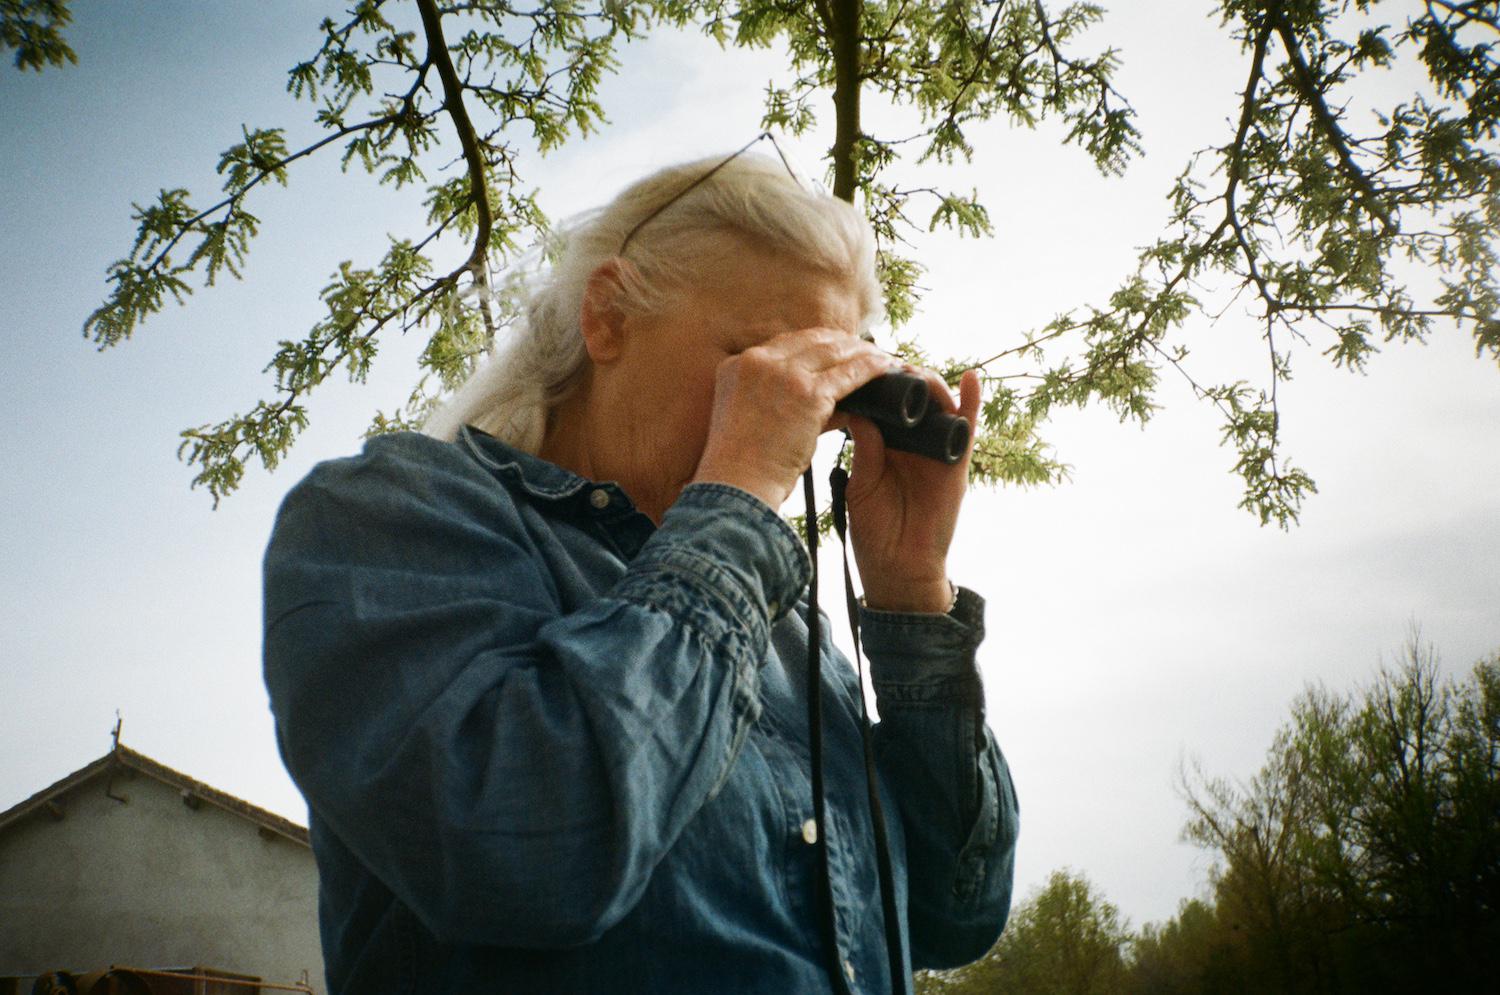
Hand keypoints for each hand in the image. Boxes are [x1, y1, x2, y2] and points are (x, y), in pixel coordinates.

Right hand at [691, 327, 893, 510]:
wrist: (737, 485)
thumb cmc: (742, 466)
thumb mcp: (749, 420)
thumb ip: (779, 402)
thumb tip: (829, 404)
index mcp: (736, 366)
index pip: (785, 344)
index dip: (815, 345)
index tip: (835, 350)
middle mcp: (758, 361)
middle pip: (811, 340)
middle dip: (841, 343)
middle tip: (865, 350)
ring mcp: (783, 374)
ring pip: (833, 352)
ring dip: (861, 352)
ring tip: (881, 358)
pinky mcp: (808, 394)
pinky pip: (849, 373)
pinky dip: (871, 368)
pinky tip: (886, 368)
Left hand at [845, 368, 980, 613]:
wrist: (899, 569)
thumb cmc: (875, 531)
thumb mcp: (862, 485)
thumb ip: (866, 450)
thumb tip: (859, 411)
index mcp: (884, 444)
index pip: (882, 403)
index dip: (874, 382)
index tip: (858, 365)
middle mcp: (911, 442)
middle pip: (912, 396)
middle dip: (899, 375)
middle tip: (882, 363)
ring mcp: (936, 450)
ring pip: (938, 404)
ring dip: (929, 382)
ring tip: (913, 371)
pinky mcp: (956, 464)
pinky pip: (967, 428)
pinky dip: (972, 402)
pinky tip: (970, 378)